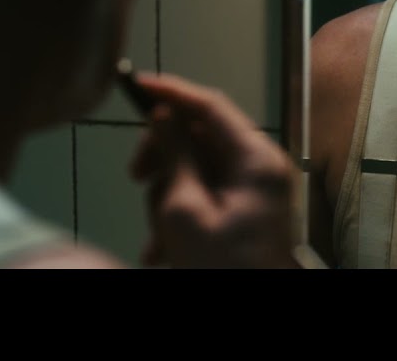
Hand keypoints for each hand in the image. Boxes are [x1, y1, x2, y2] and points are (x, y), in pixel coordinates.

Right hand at [130, 73, 297, 267]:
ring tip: (156, 240)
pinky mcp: (247, 213)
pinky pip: (206, 198)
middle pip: (200, 137)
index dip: (170, 92)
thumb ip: (175, 156)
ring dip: (166, 199)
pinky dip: (179, 217)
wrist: (256, 311)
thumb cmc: (222, 267)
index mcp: (256, 158)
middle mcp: (261, 166)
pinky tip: (159, 251)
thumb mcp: (185, 211)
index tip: (135, 85)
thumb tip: (165, 114)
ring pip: (197, 171)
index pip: (209, 105)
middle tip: (134, 177)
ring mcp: (256, 190)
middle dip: (163, 159)